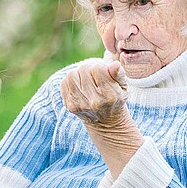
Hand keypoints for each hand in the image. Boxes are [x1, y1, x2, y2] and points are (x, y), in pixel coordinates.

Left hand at [61, 60, 142, 175]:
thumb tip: (115, 64)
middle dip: (89, 69)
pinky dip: (70, 81)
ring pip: (71, 74)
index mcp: (110, 96)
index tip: (104, 73)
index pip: (98, 68)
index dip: (101, 67)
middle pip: (84, 69)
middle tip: (94, 77)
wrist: (106, 122)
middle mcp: (94, 102)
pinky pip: (64, 83)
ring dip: (78, 74)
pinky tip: (79, 87)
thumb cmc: (115, 99)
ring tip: (86, 80)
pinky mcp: (70, 106)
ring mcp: (80, 105)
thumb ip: (119, 74)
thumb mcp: (122, 87)